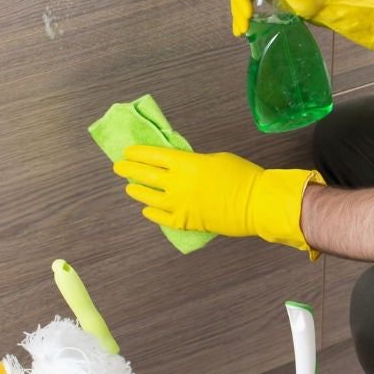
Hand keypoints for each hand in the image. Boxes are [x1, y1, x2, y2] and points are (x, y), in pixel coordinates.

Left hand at [113, 146, 323, 252]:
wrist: (254, 203)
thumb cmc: (241, 175)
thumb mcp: (216, 159)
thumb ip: (194, 163)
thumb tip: (184, 167)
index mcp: (184, 163)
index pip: (153, 155)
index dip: (138, 153)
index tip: (128, 151)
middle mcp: (176, 183)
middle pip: (145, 174)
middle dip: (129, 169)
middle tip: (119, 167)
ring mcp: (178, 204)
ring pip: (148, 197)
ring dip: (137, 191)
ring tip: (130, 188)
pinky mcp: (184, 222)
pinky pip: (161, 218)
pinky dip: (152, 213)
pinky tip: (146, 210)